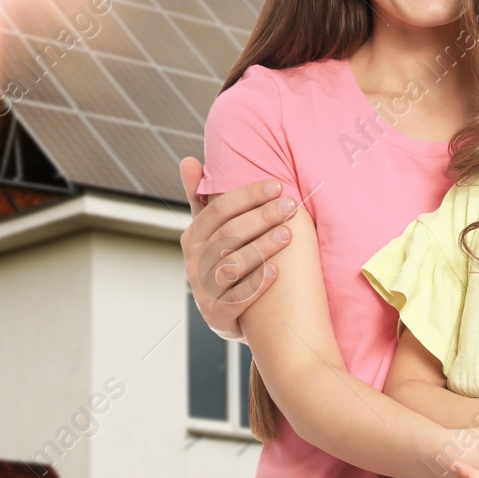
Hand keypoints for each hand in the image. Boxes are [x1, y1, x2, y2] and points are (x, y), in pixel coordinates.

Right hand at [177, 158, 297, 338]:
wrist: (225, 314)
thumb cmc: (221, 260)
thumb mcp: (209, 230)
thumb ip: (200, 197)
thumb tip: (188, 160)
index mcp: (193, 238)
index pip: (217, 210)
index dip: (246, 196)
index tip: (276, 185)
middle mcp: (194, 264)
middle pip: (228, 235)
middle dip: (261, 217)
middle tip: (290, 205)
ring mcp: (204, 292)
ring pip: (232, 266)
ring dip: (261, 248)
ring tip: (288, 234)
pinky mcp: (217, 317)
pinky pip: (236, 300)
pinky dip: (256, 285)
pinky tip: (276, 271)